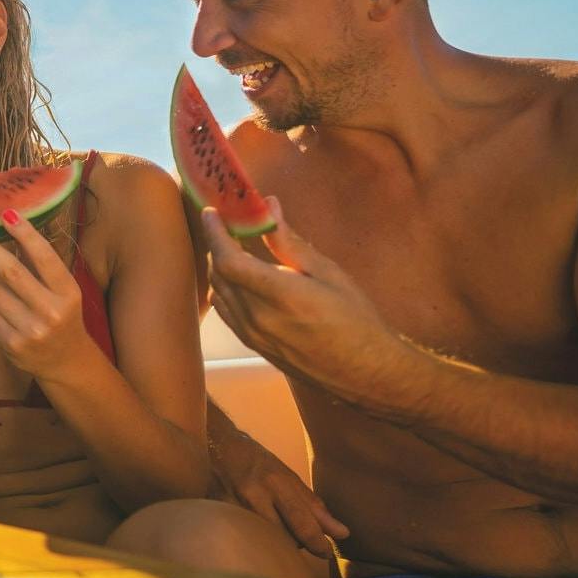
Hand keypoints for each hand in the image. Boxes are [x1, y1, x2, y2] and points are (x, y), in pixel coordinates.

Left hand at [0, 212, 97, 381]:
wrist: (65, 362)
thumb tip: (9, 225)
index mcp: (68, 293)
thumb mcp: (63, 290)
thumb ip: (41, 264)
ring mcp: (29, 330)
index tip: (5, 212)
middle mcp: (50, 312)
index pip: (45, 258)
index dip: (25, 234)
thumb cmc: (61, 315)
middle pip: (12, 272)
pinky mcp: (9, 343)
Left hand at [201, 197, 422, 404]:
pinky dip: (225, 289)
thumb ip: (290, 241)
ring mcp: (252, 335)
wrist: (366, 372)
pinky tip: (240, 279)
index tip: (211, 212)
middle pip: (218, 273)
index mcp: (279, 295)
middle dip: (217, 245)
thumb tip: (268, 205)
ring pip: (218, 292)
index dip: (214, 233)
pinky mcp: (253, 346)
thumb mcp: (328, 273)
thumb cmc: (356, 319)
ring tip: (235, 248)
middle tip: (228, 225)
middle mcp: (258, 317)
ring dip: (220, 267)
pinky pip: (226, 311)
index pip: (228, 259)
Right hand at [210, 423, 348, 557]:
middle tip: (296, 539)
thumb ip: (313, 506)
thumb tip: (342, 533)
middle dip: (294, 543)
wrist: (213, 443)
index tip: (325, 553)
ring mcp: (230, 503)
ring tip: (273, 532)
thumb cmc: (254, 460)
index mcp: (275, 482)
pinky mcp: (214, 511)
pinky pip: (241, 535)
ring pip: (261, 539)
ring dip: (273, 542)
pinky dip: (251, 538)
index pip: (301, 521)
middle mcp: (253, 493)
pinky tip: (252, 532)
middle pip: (282, 536)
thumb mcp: (287, 476)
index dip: (317, 542)